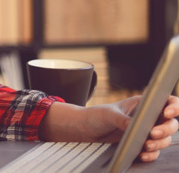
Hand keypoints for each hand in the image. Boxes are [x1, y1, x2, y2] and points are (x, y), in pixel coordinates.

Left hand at [40, 96, 178, 161]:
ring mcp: (146, 131)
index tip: (167, 112)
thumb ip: (122, 120)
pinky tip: (143, 154)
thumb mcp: (108, 114)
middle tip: (152, 133)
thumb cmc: (97, 115)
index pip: (168, 102)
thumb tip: (135, 127)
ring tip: (146, 146)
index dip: (174, 107)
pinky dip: (151, 154)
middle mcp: (149, 117)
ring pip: (165, 139)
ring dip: (159, 144)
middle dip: (166, 129)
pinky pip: (154, 151)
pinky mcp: (141, 144)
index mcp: (144, 103)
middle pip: (171, 123)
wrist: (86, 129)